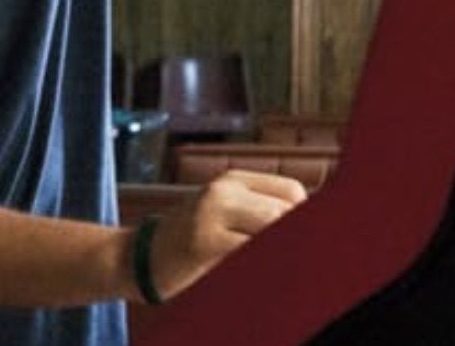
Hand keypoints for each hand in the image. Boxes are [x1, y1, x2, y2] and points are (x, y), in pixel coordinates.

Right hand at [146, 169, 305, 299]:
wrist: (138, 259)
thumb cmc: (190, 245)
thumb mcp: (225, 219)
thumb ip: (261, 216)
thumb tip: (317, 228)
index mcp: (232, 180)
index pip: (293, 191)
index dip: (306, 219)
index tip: (305, 245)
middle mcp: (222, 189)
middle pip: (286, 209)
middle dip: (299, 238)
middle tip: (296, 262)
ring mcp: (211, 211)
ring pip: (273, 226)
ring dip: (283, 251)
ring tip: (276, 269)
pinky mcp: (203, 239)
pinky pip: (252, 249)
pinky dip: (264, 264)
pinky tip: (256, 275)